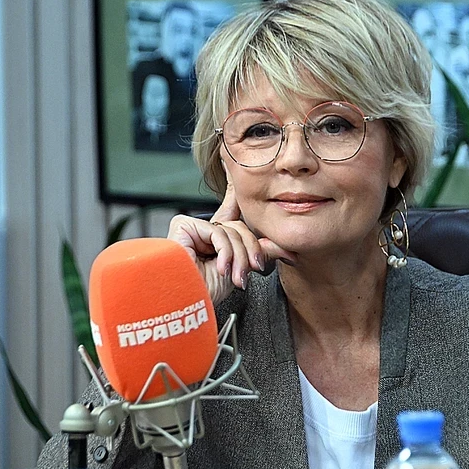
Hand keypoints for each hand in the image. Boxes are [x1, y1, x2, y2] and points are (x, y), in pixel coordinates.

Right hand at [167, 180, 294, 305]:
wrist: (187, 303)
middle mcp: (203, 231)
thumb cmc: (206, 293)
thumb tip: (286, 248)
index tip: (232, 165)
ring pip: (232, 231)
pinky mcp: (182, 225)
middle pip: (240, 227)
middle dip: (248, 252)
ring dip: (238, 258)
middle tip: (247, 272)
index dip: (235, 189)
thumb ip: (260, 252)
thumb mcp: (241, 269)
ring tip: (233, 277)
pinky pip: (218, 232)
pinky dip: (224, 253)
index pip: (231, 208)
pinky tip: (219, 268)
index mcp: (214, 239)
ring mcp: (192, 227)